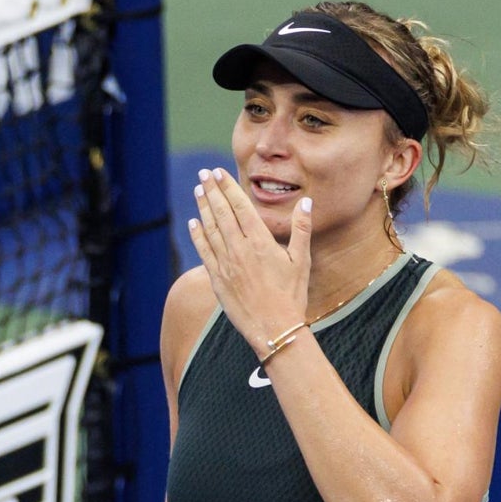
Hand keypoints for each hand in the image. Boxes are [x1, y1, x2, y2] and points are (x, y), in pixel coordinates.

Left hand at [188, 168, 312, 357]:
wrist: (274, 329)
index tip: (219, 172)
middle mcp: (239, 250)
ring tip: (199, 190)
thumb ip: (302, 229)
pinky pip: (204, 252)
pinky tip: (193, 223)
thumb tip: (307, 202)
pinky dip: (197, 235)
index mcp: (260, 242)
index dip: (228, 188)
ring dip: (203, 208)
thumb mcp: (301, 261)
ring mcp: (226, 265)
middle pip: (222, 213)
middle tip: (205, 174)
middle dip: (212, 191)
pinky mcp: (217, 280)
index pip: (241, 207)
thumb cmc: (292, 296)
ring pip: (210, 229)